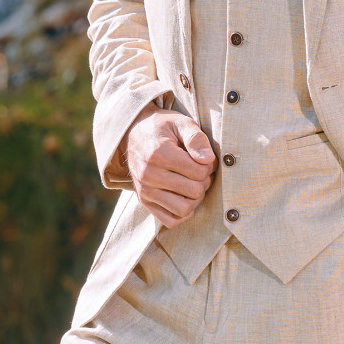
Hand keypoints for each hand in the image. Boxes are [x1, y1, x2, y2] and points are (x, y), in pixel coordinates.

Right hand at [124, 109, 215, 224]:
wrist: (135, 133)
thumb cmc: (162, 128)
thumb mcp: (181, 122)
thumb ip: (196, 138)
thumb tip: (208, 159)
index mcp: (158, 154)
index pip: (199, 172)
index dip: (209, 164)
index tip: (203, 157)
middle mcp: (148, 175)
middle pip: (194, 191)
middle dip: (203, 180)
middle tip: (199, 169)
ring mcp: (144, 191)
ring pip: (184, 209)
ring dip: (195, 198)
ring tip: (192, 182)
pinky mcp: (144, 201)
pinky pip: (170, 220)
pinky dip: (182, 212)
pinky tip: (184, 196)